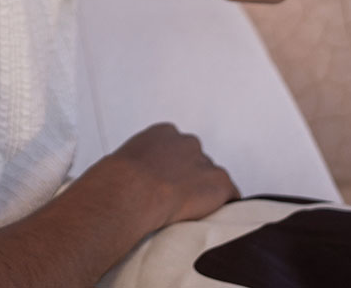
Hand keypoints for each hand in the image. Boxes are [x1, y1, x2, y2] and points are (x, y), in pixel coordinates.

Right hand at [110, 122, 239, 227]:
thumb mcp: (124, 162)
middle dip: (190, 177)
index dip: (173, 167)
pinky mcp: (219, 181)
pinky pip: (231, 194)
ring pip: (212, 178)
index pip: (177, 147)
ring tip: (192, 212)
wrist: (133, 189)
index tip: (167, 183)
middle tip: (178, 200)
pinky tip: (219, 216)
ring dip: (205, 191)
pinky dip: (227, 205)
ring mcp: (204, 161)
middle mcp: (187, 142)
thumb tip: (131, 184)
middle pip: (196, 160)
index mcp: (163, 133)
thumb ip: (138, 165)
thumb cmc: (119, 181)